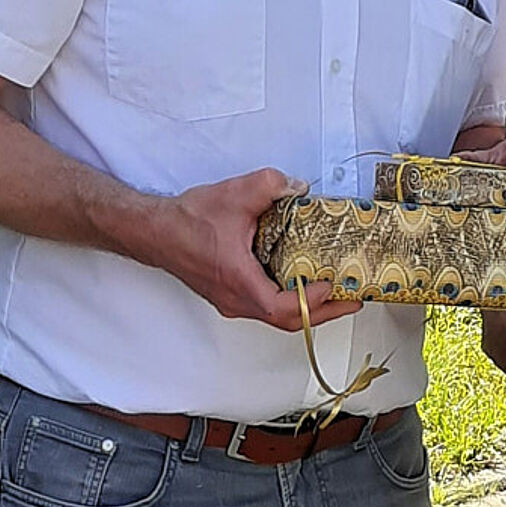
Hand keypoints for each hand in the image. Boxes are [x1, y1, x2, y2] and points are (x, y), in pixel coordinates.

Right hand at [151, 170, 362, 331]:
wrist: (154, 231)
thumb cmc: (185, 222)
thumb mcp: (235, 194)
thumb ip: (272, 186)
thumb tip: (298, 188)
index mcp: (240, 283)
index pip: (284, 308)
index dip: (313, 302)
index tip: (333, 285)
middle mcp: (237, 300)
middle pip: (288, 320)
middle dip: (323, 312)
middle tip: (351, 300)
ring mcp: (232, 301)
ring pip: (277, 316)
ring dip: (306, 307)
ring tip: (333, 293)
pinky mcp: (229, 294)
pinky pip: (265, 305)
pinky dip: (288, 299)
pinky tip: (300, 281)